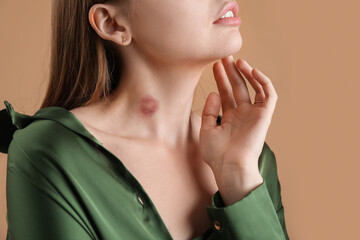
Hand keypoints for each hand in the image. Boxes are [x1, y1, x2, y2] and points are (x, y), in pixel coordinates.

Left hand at [199, 55, 277, 202]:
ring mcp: (254, 114)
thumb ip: (210, 111)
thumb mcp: (206, 130)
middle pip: (238, 87)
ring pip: (253, 88)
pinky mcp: (265, 115)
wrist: (229, 166)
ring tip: (237, 60)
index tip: (214, 65)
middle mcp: (242, 114)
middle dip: (231, 72)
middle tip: (224, 56)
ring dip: (247, 74)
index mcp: (230, 118)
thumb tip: (214, 92)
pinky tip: (252, 71)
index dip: (221, 79)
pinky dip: (263, 82)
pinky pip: (268, 95)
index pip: (226, 93)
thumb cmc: (216, 153)